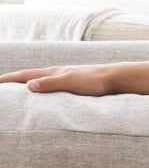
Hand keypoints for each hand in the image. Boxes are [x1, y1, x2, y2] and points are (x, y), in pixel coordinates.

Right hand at [0, 64, 119, 94]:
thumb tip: (28, 86)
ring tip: (19, 92)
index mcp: (53, 72)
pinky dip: (43, 90)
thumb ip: (50, 83)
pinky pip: (53, 87)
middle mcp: (57, 73)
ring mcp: (66, 78)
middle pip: (30, 76)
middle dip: (15, 81)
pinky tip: (46, 95)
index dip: (8, 80)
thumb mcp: (71, 82)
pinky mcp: (75, 84)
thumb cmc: (95, 80)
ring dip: (28, 85)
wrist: (117, 78)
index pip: (24, 75)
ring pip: (41, 81)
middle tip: (2, 86)